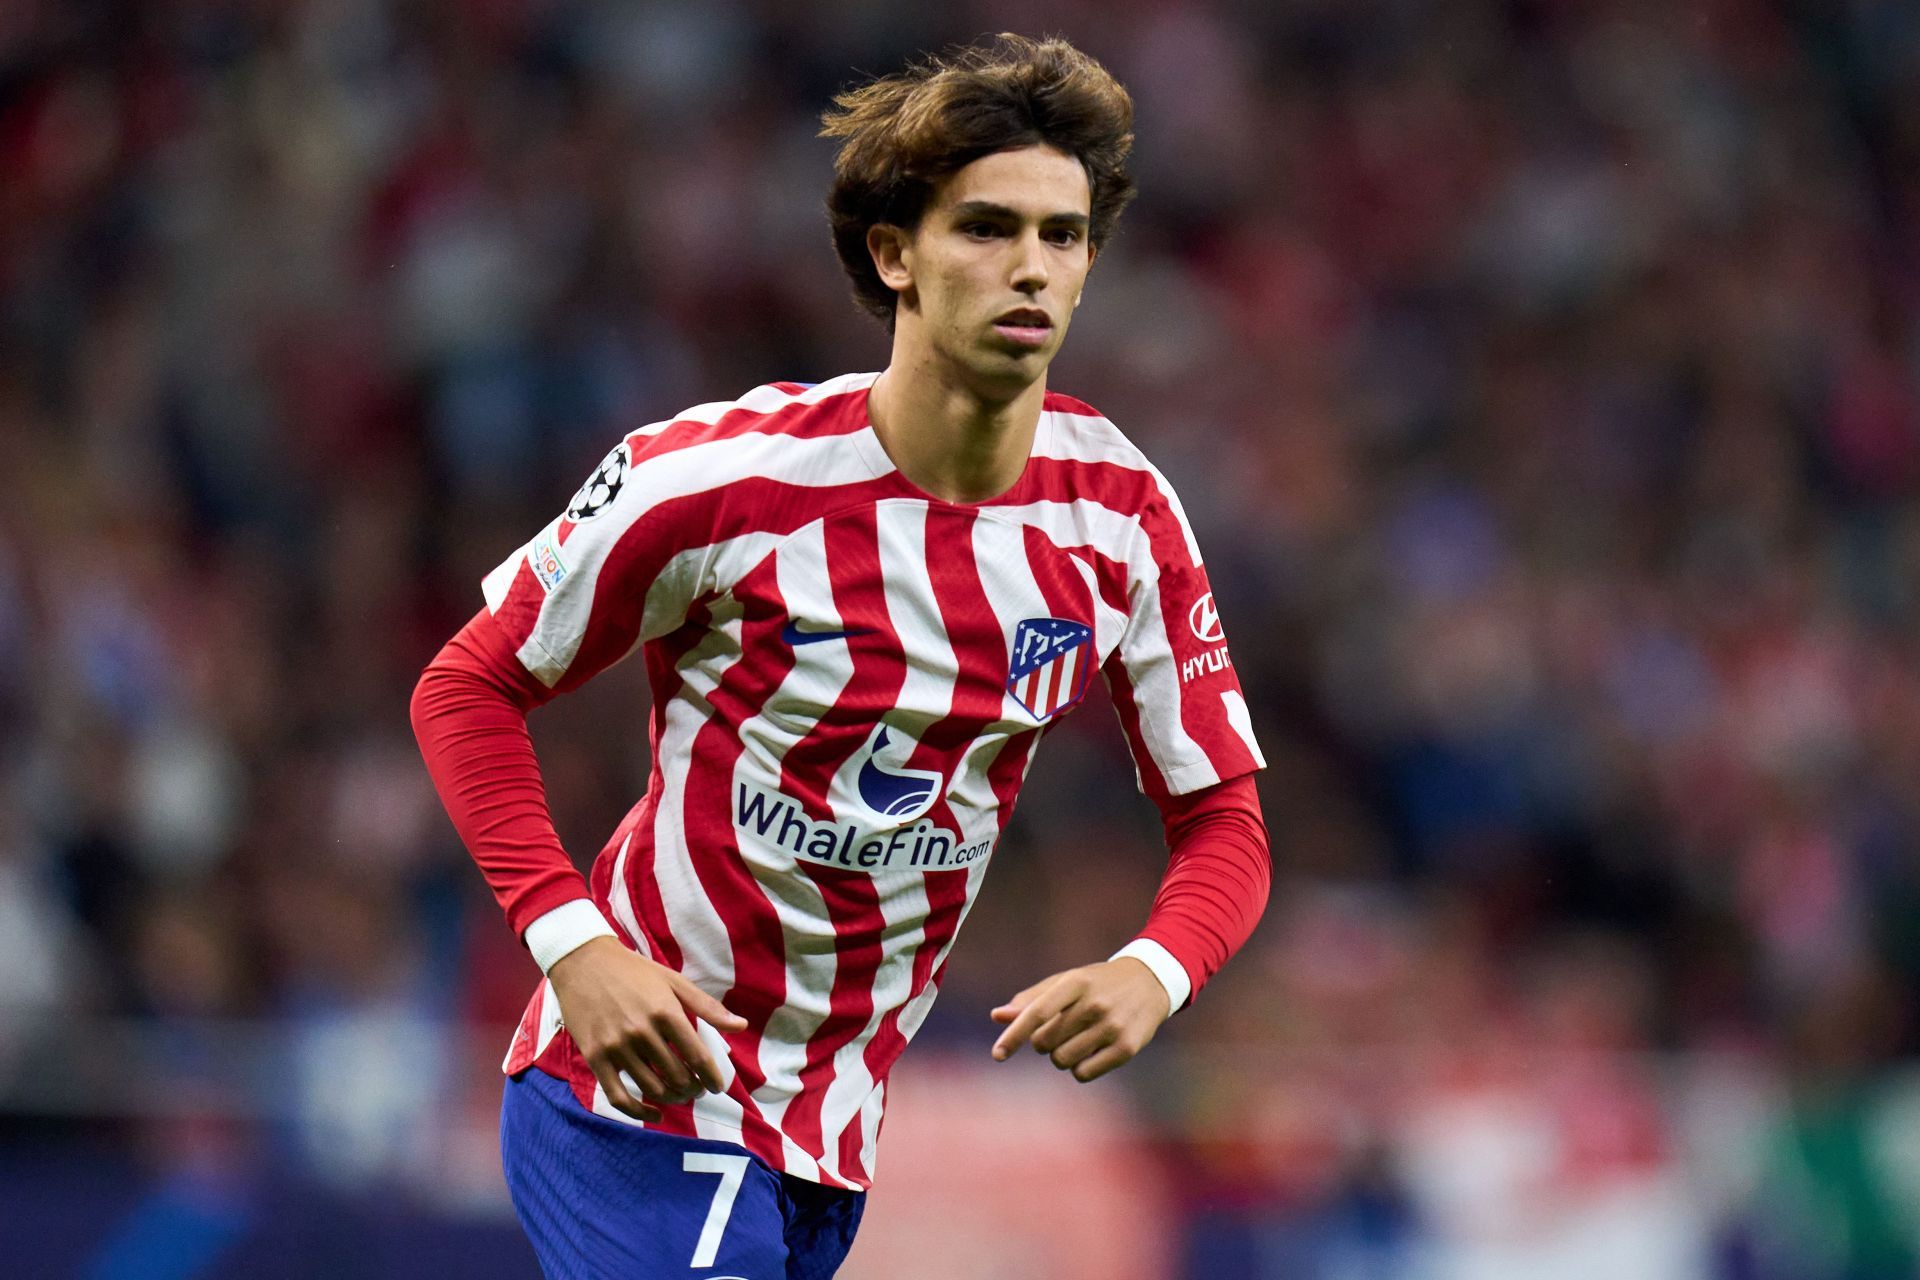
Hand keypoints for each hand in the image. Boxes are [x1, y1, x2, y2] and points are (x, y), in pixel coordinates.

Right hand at [547, 937, 748, 1121]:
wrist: (583, 962)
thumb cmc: (634, 971)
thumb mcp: (674, 981)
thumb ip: (707, 1006)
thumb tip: (742, 1026)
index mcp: (665, 1012)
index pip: (697, 1057)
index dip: (712, 1077)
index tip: (718, 1086)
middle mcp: (642, 1032)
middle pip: (677, 1076)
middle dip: (693, 1089)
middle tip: (697, 1089)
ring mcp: (616, 1047)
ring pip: (652, 1089)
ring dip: (672, 1099)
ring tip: (679, 1095)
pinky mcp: (595, 1058)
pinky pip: (619, 1097)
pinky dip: (639, 1112)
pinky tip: (654, 1114)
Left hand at [989, 958, 1171, 1081]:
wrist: (1150, 982)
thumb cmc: (1097, 984)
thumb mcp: (1066, 982)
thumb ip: (1031, 1000)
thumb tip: (997, 1016)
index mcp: (1075, 982)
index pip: (1038, 1013)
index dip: (1015, 1035)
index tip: (998, 1055)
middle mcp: (1094, 1004)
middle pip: (1045, 1043)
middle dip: (1043, 1043)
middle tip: (1060, 1031)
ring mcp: (1112, 1026)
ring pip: (1061, 1061)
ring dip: (1060, 1056)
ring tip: (1077, 1040)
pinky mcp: (1126, 1048)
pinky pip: (1082, 1074)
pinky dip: (1079, 1069)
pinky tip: (1091, 1052)